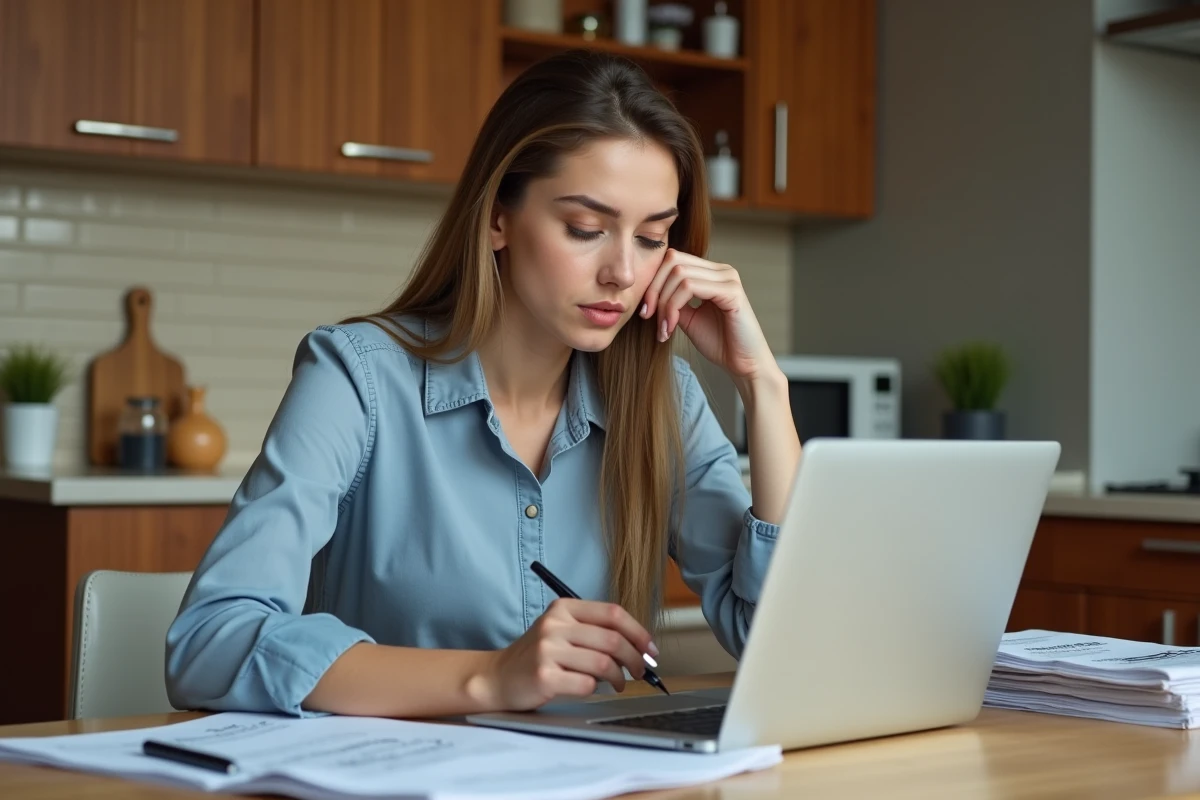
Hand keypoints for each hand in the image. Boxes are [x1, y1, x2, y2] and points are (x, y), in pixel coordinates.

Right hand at [474, 599, 657, 710]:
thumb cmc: (537, 656)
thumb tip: (640, 647)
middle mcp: (555, 625)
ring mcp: (547, 650)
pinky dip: (595, 689)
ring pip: (603, 663)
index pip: (613, 613)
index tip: (650, 649)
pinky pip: (586, 684)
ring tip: (618, 683)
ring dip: (618, 677)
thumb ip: (595, 632)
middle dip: (634, 659)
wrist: (498, 677)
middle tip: (640, 671)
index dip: (638, 632)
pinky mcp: (543, 676)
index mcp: (564, 608)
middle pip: (612, 639)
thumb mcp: (561, 630)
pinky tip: (589, 688)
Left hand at [639, 249, 773, 380]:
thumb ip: (673, 300)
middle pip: (673, 261)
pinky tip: (671, 328)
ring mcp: (728, 278)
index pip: (673, 259)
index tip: (645, 311)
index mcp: (712, 273)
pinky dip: (673, 307)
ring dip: (664, 303)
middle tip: (647, 316)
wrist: (743, 365)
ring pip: (679, 274)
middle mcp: (722, 270)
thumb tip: (650, 292)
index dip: (653, 282)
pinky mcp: (731, 292)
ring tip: (663, 329)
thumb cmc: (720, 343)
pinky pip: (690, 287)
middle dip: (654, 290)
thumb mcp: (687, 318)